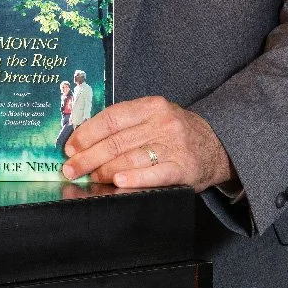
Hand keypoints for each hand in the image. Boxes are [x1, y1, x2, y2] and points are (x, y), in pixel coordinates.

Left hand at [61, 96, 234, 191]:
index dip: (87, 133)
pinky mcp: (183, 167)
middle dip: (88, 156)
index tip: (71, 147)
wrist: (217, 145)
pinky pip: (155, 174)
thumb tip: (85, 141)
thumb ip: (126, 125)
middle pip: (117, 140)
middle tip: (71, 169)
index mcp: (150, 106)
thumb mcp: (154, 117)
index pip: (111, 118)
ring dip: (105, 170)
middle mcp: (162, 122)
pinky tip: (118, 182)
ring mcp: (174, 145)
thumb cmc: (175, 132)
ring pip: (131, 157)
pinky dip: (135, 178)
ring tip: (89, 178)